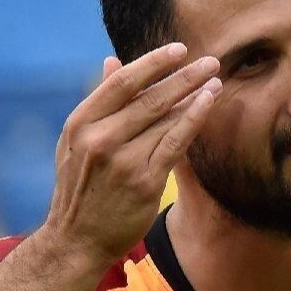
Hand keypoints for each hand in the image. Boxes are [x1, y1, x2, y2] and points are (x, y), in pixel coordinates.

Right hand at [37, 42, 221, 267]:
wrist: (76, 241)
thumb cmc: (80, 187)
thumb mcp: (76, 141)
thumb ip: (99, 102)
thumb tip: (111, 60)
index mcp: (80, 123)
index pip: (122, 83)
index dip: (153, 63)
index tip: (179, 50)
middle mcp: (99, 139)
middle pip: (149, 97)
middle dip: (183, 76)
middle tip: (210, 61)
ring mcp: (122, 161)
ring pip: (165, 119)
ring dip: (194, 96)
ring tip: (215, 81)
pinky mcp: (143, 182)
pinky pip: (175, 143)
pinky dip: (193, 120)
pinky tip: (207, 104)